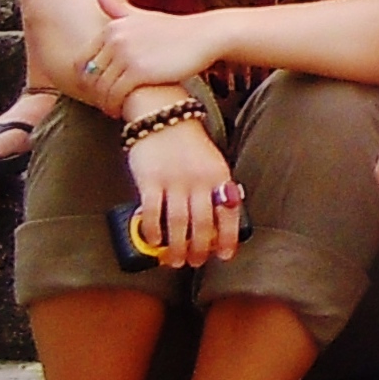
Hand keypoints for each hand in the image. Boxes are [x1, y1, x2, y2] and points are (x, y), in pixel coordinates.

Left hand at [84, 0, 227, 102]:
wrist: (207, 37)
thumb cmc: (176, 30)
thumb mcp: (143, 16)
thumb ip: (118, 7)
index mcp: (111, 27)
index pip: (82, 61)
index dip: (87, 80)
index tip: (100, 90)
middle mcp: (115, 38)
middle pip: (90, 76)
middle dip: (95, 94)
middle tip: (106, 103)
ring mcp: (126, 55)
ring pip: (102, 88)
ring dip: (105, 103)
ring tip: (114, 109)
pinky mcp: (139, 71)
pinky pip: (116, 94)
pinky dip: (115, 106)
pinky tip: (123, 111)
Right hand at [127, 117, 241, 267]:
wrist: (164, 117)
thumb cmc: (191, 146)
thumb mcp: (214, 164)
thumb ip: (217, 188)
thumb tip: (220, 221)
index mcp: (220, 177)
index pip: (229, 214)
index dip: (228, 238)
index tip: (224, 256)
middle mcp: (199, 181)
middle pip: (202, 224)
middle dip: (199, 249)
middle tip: (194, 262)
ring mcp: (174, 181)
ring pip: (178, 224)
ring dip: (176, 247)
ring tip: (175, 260)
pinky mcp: (149, 181)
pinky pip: (152, 212)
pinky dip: (152, 231)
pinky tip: (153, 242)